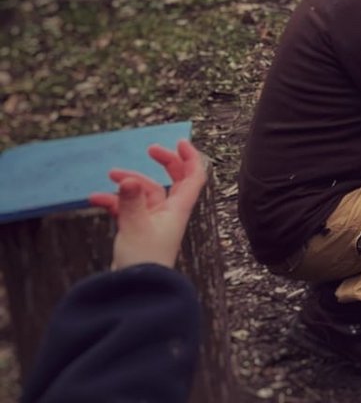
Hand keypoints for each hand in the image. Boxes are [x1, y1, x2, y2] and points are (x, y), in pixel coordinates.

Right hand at [87, 140, 207, 270]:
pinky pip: (127, 208)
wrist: (136, 290)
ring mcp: (153, 221)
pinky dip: (113, 202)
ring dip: (129, 183)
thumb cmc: (144, 260)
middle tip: (150, 150)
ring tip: (110, 175)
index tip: (180, 142)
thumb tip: (127, 179)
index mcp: (178, 209)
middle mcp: (169, 213)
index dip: (191, 158)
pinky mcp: (137, 230)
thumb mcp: (135, 226)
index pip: (193, 178)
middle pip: (172, 181)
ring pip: (144, 193)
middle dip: (163, 164)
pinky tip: (95, 199)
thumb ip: (130, 202)